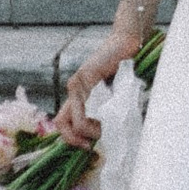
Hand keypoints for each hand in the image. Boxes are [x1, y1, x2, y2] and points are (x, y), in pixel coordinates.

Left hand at [59, 17, 145, 143]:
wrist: (127, 43)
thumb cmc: (124, 68)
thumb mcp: (111, 93)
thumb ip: (104, 109)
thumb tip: (106, 134)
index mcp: (78, 94)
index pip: (62, 122)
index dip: (71, 138)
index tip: (88, 146)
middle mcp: (73, 89)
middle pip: (61, 123)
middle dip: (74, 139)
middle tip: (91, 145)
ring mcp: (77, 83)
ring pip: (74, 120)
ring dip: (89, 131)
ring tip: (105, 129)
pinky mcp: (85, 78)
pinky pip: (84, 108)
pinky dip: (94, 119)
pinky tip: (108, 118)